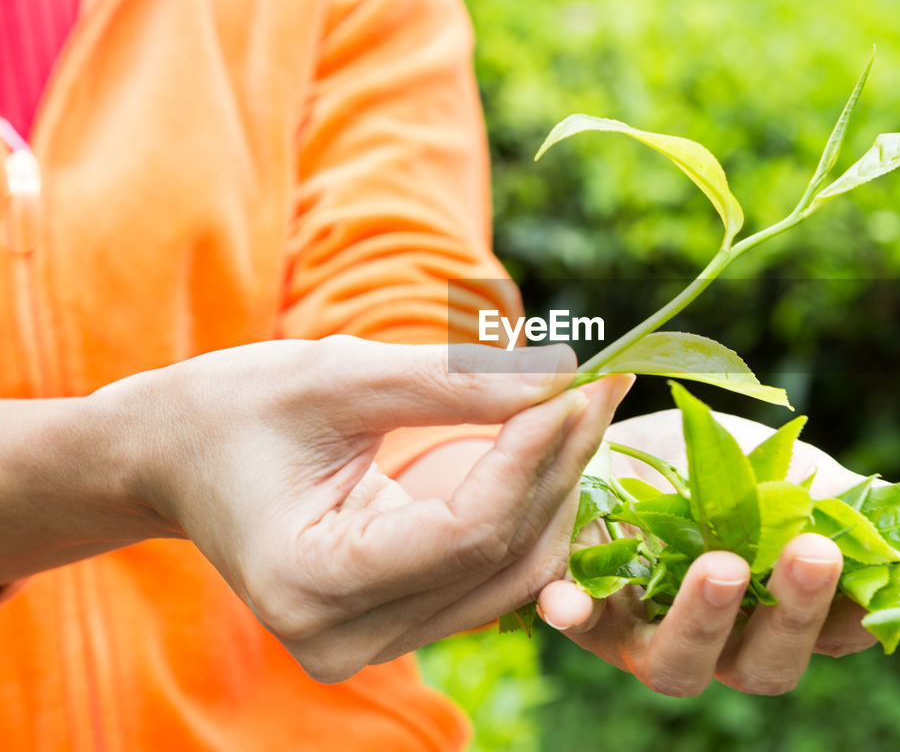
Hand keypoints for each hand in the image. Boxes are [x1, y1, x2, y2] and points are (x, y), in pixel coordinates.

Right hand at [92, 336, 631, 681]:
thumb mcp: (339, 376)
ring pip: (512, 573)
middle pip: (501, 557)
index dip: (533, 454)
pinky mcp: (396, 625)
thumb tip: (565, 377)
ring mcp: (372, 644)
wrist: (178, 458)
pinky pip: (493, 575)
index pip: (467, 530)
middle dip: (559, 464)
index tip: (578, 383)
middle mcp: (343, 639)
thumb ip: (454, 383)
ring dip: (556, 488)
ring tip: (583, 406)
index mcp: (310, 583)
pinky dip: (528, 510)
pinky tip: (550, 448)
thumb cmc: (238, 407)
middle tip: (601, 383)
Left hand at [536, 408, 899, 696]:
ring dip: (704, 620)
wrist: (627, 429)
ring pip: (680, 664)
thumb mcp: (787, 470)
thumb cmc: (722, 460)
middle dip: (794, 613)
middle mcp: (722, 641)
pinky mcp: (589, 612)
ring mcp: (652, 635)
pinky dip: (576, 614)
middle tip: (815, 554)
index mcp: (779, 613)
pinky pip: (581, 626)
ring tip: (722, 566)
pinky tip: (568, 599)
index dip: (870, 618)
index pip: (834, 636)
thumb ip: (846, 514)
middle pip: (764, 665)